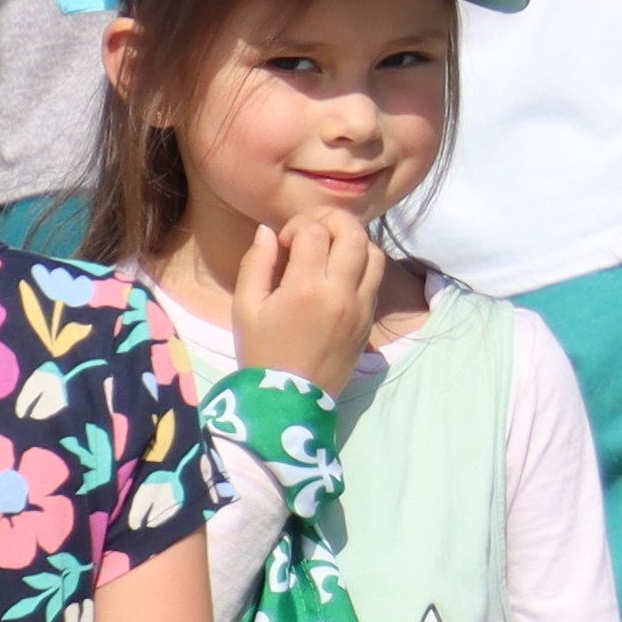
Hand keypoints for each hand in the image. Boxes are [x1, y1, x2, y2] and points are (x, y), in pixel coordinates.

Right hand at [223, 204, 383, 392]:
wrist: (289, 401)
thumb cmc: (261, 353)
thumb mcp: (245, 308)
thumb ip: (256, 264)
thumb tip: (268, 231)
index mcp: (305, 289)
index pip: (315, 232)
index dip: (297, 226)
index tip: (284, 244)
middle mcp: (341, 293)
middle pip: (354, 233)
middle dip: (332, 220)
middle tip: (311, 231)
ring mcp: (361, 307)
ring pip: (374, 252)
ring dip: (353, 240)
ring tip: (329, 248)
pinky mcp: (369, 320)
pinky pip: (376, 278)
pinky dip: (362, 264)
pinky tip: (339, 272)